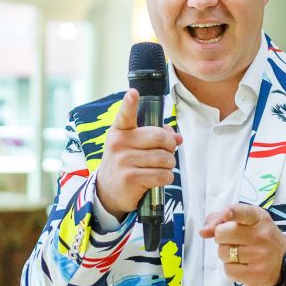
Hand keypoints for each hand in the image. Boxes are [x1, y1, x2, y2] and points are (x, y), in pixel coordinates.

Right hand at [95, 88, 182, 217]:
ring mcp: (123, 161)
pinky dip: (167, 177)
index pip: (125, 115)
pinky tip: (159, 178)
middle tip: (168, 151)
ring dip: (170, 164)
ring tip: (162, 167)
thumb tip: (177, 138)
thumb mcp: (133, 146)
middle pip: (159, 137)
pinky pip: (162, 175)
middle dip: (170, 145)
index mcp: (119, 131)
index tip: (133, 93)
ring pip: (164, 158)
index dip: (129, 103)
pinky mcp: (130, 178)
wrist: (108, 192)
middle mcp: (119, 144)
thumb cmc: (126, 164)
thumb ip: (154, 138)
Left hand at [199, 204, 285, 285]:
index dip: (232, 213)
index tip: (226, 214)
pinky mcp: (256, 274)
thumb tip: (203, 231)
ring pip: (223, 253)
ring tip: (241, 254)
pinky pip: (229, 271)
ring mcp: (260, 256)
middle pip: (222, 234)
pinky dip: (231, 269)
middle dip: (221, 238)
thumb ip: (221, 220)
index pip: (243, 213)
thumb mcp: (247, 222)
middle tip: (233, 241)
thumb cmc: (260, 238)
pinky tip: (244, 266)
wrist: (285, 262)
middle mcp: (261, 235)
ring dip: (226, 254)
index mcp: (258, 218)